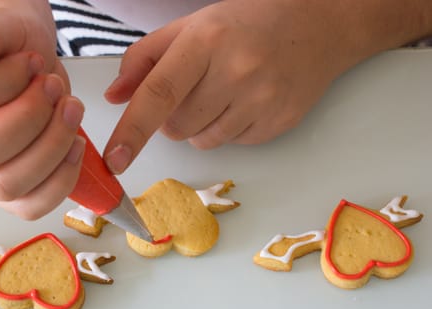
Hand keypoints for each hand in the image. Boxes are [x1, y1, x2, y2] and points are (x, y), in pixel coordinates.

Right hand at [0, 7, 84, 218]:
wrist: (30, 66)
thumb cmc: (12, 50)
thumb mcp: (2, 27)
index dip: (3, 81)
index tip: (31, 64)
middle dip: (31, 118)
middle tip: (54, 89)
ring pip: (6, 184)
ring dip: (53, 146)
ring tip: (70, 110)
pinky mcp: (4, 190)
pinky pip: (29, 206)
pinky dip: (62, 179)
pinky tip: (74, 145)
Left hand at [103, 0, 364, 173]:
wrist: (317, 26)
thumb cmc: (246, 24)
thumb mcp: (192, 26)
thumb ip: (145, 58)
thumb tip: (115, 97)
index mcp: (206, 41)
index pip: (159, 93)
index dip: (132, 129)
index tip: (114, 161)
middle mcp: (236, 71)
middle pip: (176, 126)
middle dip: (174, 115)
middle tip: (197, 86)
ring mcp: (262, 100)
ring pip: (202, 141)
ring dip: (201, 124)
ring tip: (224, 90)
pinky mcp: (280, 122)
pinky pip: (233, 143)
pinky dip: (230, 128)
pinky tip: (247, 100)